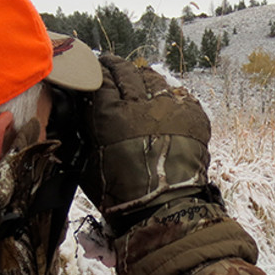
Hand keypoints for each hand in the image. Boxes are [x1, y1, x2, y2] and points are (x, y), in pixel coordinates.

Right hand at [80, 55, 211, 223]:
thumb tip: (80, 112)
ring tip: (138, 77)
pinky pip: (179, 94)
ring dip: (142, 76)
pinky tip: (162, 97)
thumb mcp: (88, 162)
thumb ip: (84, 133)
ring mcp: (170, 108)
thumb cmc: (120, 194)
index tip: (94, 66)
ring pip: (154, 79)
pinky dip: (168, 94)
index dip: (96, 70)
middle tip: (110, 64)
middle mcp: (141, 106)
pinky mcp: (193, 116)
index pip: (102, 80)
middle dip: (116, 66)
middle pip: (127, 73)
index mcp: (111, 116)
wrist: (164, 210)